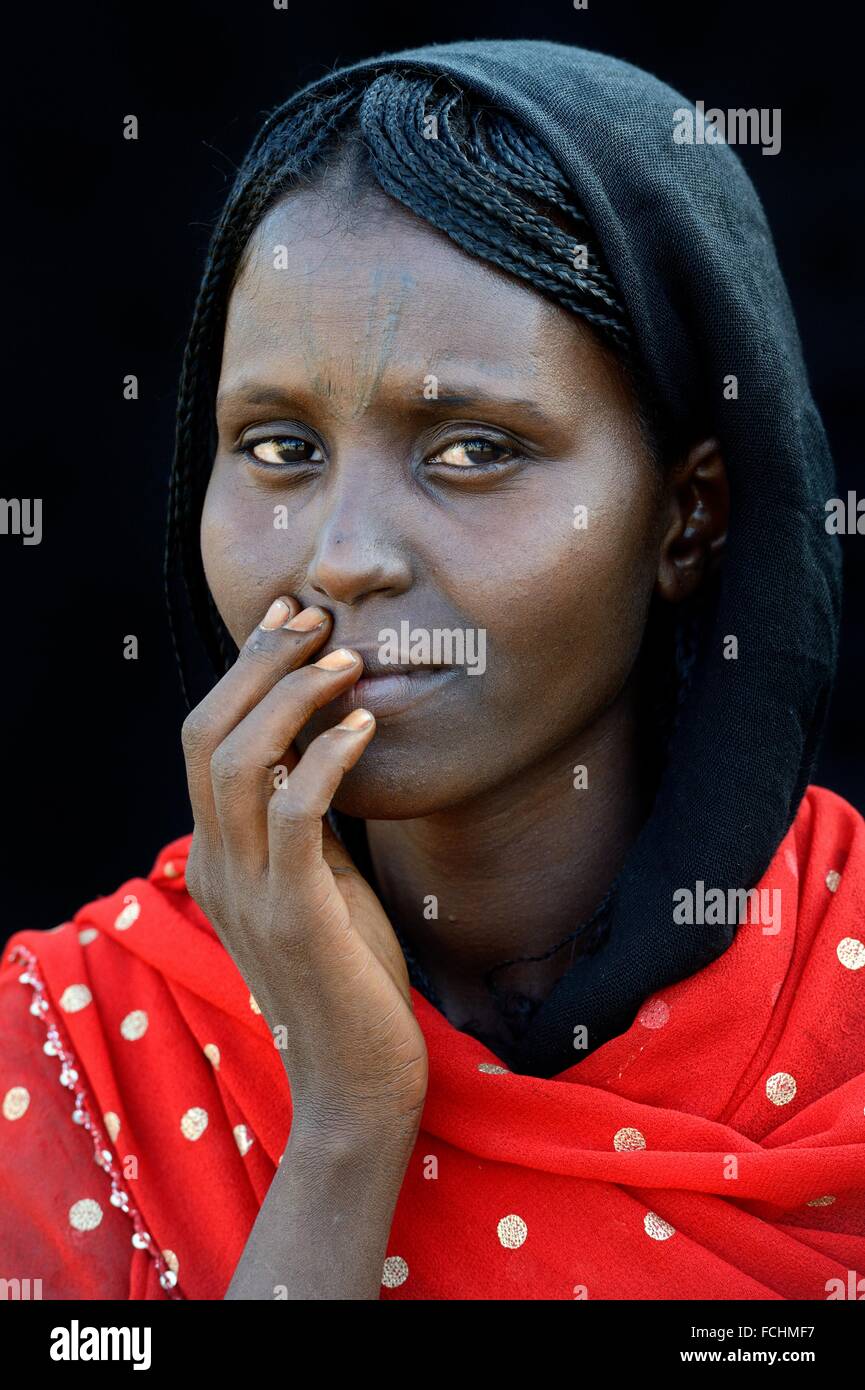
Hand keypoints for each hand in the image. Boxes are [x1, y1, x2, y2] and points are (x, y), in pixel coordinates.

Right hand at [181, 596, 428, 1141]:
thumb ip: (305, 823)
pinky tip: (365, 726)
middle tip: (315, 618)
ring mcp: (248, 892)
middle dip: (259, 664)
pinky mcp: (294, 915)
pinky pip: (294, 815)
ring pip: (237, 763)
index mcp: (217, 855)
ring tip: (348, 659)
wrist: (356, 1080)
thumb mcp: (319, 882)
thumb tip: (323, 748)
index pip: (204, 740)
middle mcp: (216, 866)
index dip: (242, 671)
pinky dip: (324, 759)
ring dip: (292, 698)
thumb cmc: (349, 974)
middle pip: (206, 735)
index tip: (290, 619)